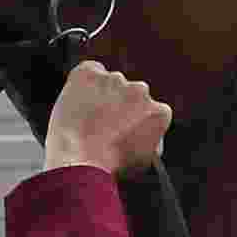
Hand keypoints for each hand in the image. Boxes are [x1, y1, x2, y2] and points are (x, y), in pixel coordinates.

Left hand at [44, 60, 172, 178]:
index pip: (151, 110)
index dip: (136, 121)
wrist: (78, 161)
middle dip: (120, 106)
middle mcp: (140, 91)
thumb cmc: (109, 165)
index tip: (124, 130)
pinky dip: (85, 82)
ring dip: (103, 95)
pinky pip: (90, 70)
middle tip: (103, 125)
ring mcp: (114, 80)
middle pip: (132, 94)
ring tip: (87, 119)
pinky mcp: (88, 74)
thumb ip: (152, 140)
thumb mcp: (144, 159)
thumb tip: (151, 138)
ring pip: (111, 83)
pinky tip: (79, 100)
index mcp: (158, 111)